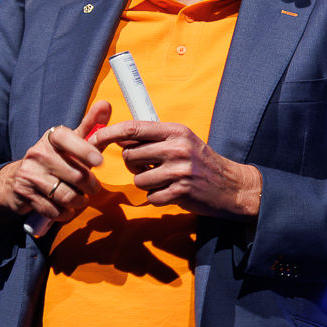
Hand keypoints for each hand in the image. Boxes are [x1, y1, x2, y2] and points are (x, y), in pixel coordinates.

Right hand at [0, 102, 111, 236]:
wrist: (18, 181)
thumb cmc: (56, 160)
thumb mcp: (72, 143)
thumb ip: (91, 127)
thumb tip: (106, 104)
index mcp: (52, 138)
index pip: (66, 137)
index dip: (83, 149)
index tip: (98, 161)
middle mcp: (38, 153)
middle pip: (76, 175)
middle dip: (90, 186)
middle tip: (90, 187)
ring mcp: (29, 173)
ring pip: (67, 195)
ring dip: (79, 201)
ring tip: (78, 197)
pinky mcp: (24, 193)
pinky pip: (55, 210)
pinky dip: (65, 213)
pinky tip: (65, 208)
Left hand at [90, 119, 261, 218]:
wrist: (232, 186)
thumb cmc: (202, 162)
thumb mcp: (183, 141)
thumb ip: (154, 137)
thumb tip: (118, 135)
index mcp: (176, 131)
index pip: (133, 128)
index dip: (109, 133)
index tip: (94, 138)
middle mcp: (178, 148)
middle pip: (129, 155)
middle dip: (134, 165)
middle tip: (150, 167)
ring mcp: (180, 171)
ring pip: (138, 179)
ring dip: (147, 183)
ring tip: (166, 181)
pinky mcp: (181, 192)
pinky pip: (151, 196)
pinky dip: (158, 197)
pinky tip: (173, 192)